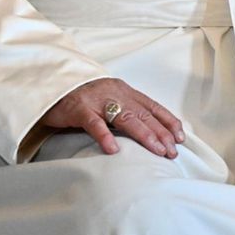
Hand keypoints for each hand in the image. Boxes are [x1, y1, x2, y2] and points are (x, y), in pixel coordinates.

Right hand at [40, 78, 184, 158]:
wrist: (54, 83)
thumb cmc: (84, 96)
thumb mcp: (110, 99)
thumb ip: (126, 110)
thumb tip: (148, 129)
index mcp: (125, 91)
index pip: (153, 107)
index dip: (168, 121)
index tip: (181, 137)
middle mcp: (116, 94)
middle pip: (144, 114)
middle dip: (162, 133)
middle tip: (173, 151)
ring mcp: (99, 101)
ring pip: (126, 118)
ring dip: (144, 135)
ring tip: (157, 150)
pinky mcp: (80, 109)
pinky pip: (94, 124)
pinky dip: (105, 136)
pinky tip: (114, 150)